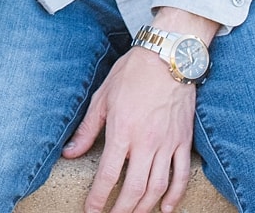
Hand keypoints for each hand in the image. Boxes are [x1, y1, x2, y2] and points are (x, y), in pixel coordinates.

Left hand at [63, 47, 194, 212]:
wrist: (168, 57)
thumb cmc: (132, 74)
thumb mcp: (102, 98)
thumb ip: (87, 130)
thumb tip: (70, 153)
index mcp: (122, 131)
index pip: (107, 175)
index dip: (98, 198)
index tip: (91, 211)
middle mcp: (146, 142)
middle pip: (134, 188)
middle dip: (121, 210)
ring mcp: (167, 143)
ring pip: (158, 186)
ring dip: (145, 207)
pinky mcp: (183, 140)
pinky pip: (181, 174)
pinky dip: (175, 195)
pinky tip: (166, 208)